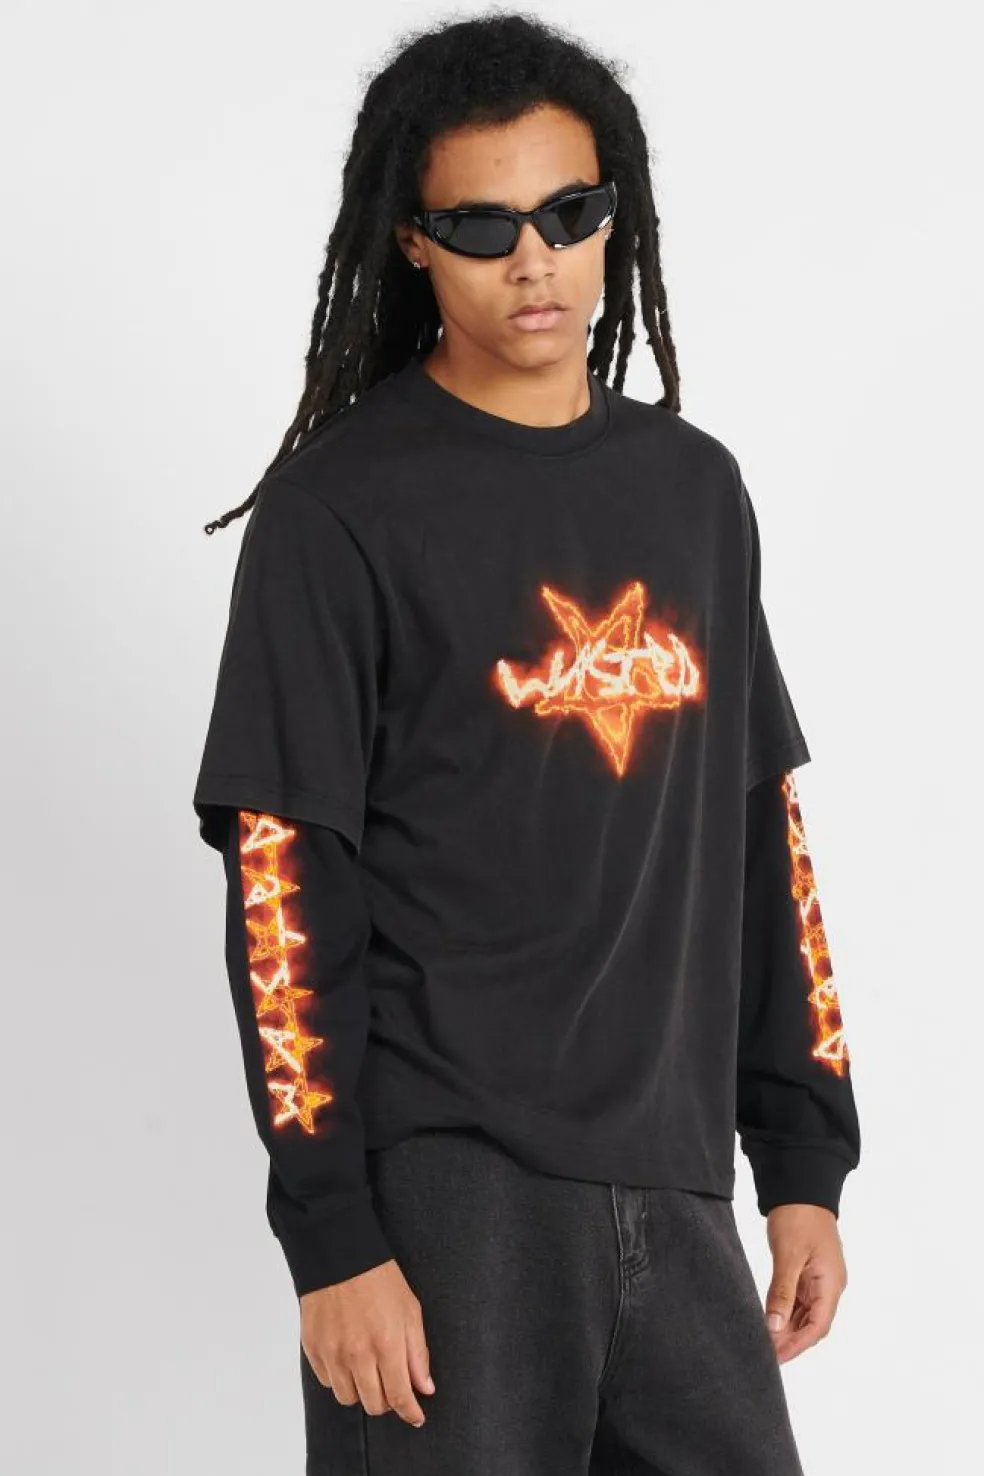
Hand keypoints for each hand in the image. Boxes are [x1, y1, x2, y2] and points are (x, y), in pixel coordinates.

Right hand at [300, 1259, 435, 1426]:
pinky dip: (340, 1376)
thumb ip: (417, 1353)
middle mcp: (358, 1354)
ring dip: (361, 1390)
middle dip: (387, 1400)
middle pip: (374, 1404)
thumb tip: (424, 1388)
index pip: (399, 1397)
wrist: (338, 1254)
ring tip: (368, 1368)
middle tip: (392, 1384)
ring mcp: (333, 1353)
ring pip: (348, 1398)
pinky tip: (347, 1357)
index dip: (410, 1412)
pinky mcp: (313, 1349)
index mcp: (387, 1344)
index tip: (416, 1416)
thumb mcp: (410, 1310)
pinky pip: (328, 1381)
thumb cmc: (379, 1278)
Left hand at [763, 1203, 847, 1363]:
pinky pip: (799, 1300)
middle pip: (813, 1324)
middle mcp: (830, 1285)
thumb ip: (782, 1292)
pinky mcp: (808, 1272)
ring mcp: (820, 1279)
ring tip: (764, 1341)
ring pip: (805, 1314)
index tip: (776, 1357)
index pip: (818, 1326)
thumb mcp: (788, 1255)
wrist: (801, 1187)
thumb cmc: (798, 1217)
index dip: (797, 1345)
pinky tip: (770, 1320)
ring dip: (787, 1328)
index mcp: (831, 1283)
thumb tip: (774, 1327)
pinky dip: (785, 1312)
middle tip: (765, 1353)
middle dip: (791, 1340)